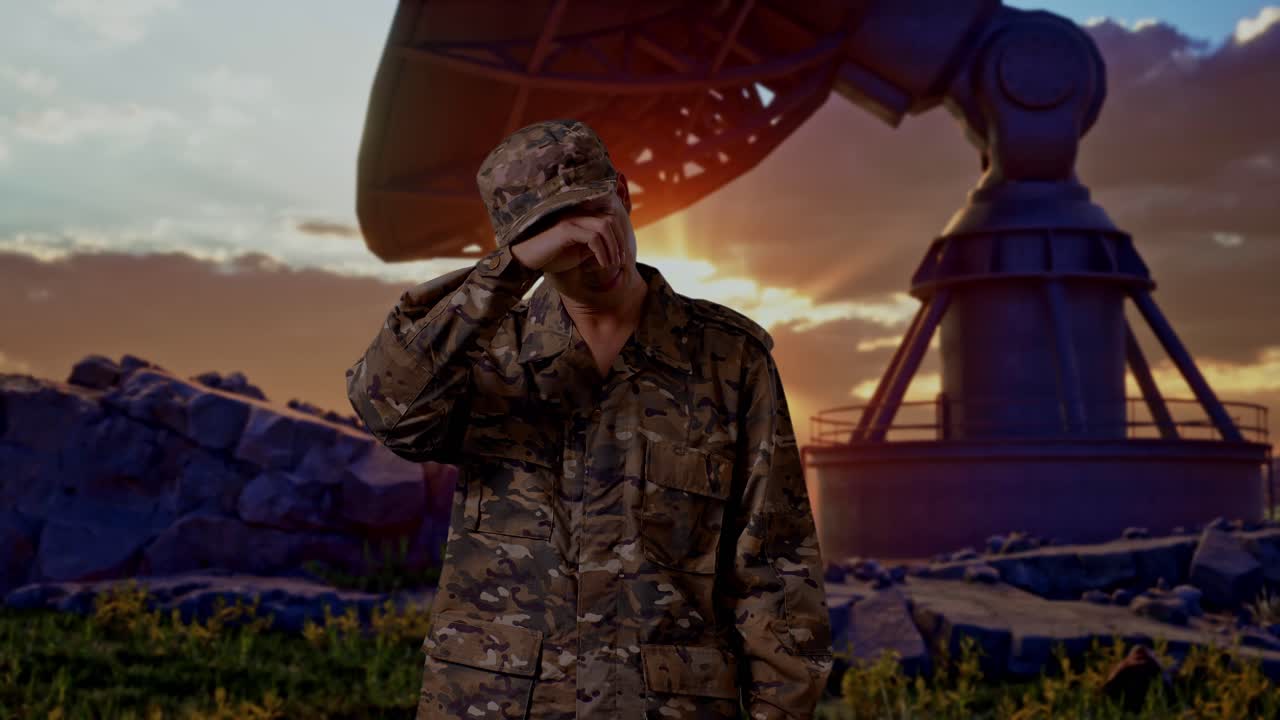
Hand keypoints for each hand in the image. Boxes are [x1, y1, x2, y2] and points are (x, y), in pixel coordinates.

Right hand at [510, 211, 626, 272]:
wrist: (527, 260)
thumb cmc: (551, 257)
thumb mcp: (578, 253)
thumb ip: (594, 248)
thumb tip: (613, 251)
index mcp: (581, 218)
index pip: (609, 220)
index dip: (619, 237)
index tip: (621, 256)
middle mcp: (577, 215)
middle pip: (610, 221)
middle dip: (619, 242)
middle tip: (621, 261)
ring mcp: (571, 220)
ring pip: (604, 227)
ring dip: (612, 247)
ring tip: (612, 264)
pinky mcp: (566, 229)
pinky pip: (593, 237)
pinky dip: (602, 252)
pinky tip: (602, 265)